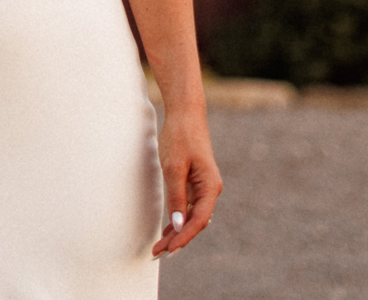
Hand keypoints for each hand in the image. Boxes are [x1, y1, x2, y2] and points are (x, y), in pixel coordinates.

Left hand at [150, 106, 221, 257]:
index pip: (199, 221)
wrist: (185, 114)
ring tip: (159, 247)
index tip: (169, 250)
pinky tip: (167, 231)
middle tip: (158, 253)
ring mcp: (202, 187)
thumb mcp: (174, 167)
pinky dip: (177, 219)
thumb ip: (176, 197)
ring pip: (191, 217)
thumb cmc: (180, 137)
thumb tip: (178, 225)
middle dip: (178, 239)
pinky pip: (187, 207)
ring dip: (176, 232)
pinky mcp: (194, 182)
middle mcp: (210, 190)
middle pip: (195, 222)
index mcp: (210, 187)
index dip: (184, 237)